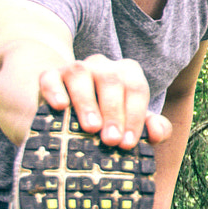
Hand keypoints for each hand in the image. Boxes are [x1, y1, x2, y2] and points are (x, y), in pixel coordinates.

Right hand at [40, 54, 172, 148]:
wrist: (71, 111)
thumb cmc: (109, 120)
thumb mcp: (132, 123)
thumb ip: (154, 128)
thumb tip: (157, 132)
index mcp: (126, 73)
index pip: (136, 88)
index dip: (135, 116)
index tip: (128, 142)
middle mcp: (102, 65)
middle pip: (112, 80)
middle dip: (114, 112)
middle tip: (111, 140)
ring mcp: (75, 68)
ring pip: (81, 74)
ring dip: (87, 102)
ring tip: (91, 127)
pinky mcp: (50, 76)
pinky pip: (50, 78)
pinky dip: (55, 91)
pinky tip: (61, 107)